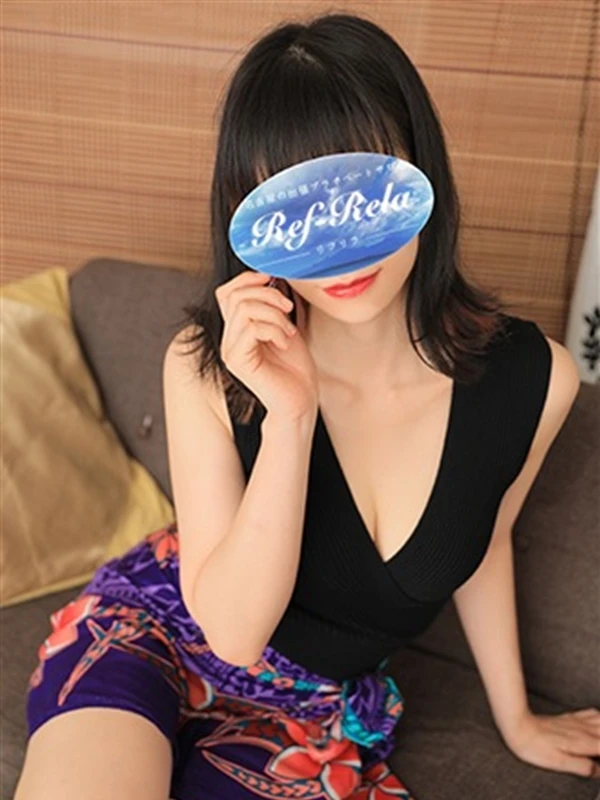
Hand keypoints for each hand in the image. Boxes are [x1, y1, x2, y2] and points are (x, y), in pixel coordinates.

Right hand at [215, 270, 318, 420]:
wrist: (300, 401)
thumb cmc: (295, 369)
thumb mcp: (286, 327)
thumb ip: (274, 305)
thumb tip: (274, 277)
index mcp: (237, 329)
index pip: (227, 292)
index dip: (249, 279)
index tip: (274, 282)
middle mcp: (229, 339)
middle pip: (235, 296)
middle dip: (268, 295)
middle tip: (288, 311)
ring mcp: (230, 351)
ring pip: (244, 310)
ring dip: (274, 315)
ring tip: (289, 332)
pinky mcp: (238, 362)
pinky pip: (251, 329)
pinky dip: (274, 330)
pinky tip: (285, 343)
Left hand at [504, 707, 599, 778]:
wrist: (519, 726)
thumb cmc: (536, 747)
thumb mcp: (560, 763)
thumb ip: (583, 766)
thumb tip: (598, 771)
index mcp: (583, 742)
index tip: (599, 757)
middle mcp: (583, 730)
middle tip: (599, 750)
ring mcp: (576, 722)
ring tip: (599, 740)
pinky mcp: (568, 717)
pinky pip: (591, 713)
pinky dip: (599, 718)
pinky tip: (598, 723)